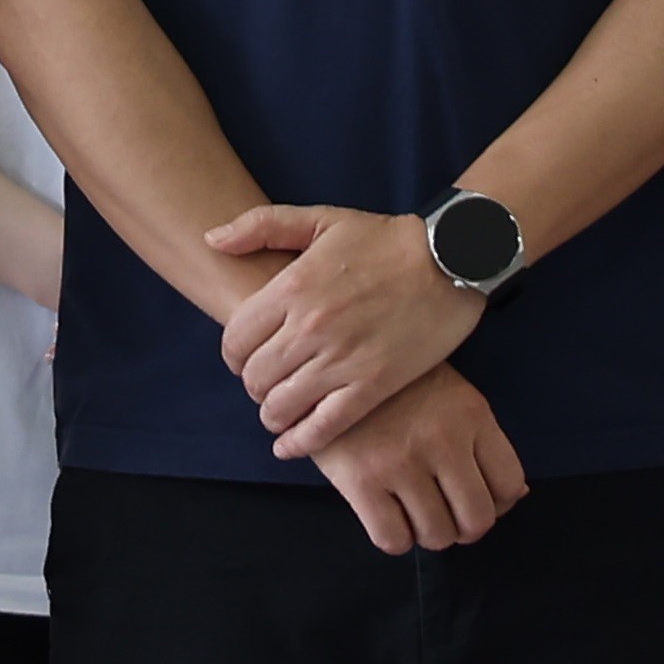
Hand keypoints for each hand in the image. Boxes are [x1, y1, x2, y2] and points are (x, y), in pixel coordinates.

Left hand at [205, 202, 486, 458]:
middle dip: (253, 385)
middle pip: (254, 377)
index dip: (233, 356)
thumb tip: (212, 240)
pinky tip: (291, 445)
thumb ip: (260, 225)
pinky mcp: (373, 386)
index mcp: (292, 286)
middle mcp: (311, 327)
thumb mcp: (321, 218)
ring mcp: (342, 360)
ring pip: (282, 406)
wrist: (452, 258)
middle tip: (266, 385)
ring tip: (279, 411)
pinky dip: (300, 442)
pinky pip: (323, 427)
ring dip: (272, 414)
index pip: (234, 339)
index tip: (244, 360)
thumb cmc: (385, 238)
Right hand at [304, 364, 528, 555]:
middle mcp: (441, 439)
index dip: (496, 503)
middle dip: (463, 527)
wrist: (330, 361)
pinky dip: (395, 538)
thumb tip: (515, 497)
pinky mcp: (359, 480)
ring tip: (413, 511)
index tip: (474, 497)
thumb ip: (483, 441)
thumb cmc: (398, 384)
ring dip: (428, 533)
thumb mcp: (453, 396)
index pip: (509, 485)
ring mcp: (400, 462)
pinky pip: (393, 540)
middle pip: (476, 520)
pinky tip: (388, 514)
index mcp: (471, 414)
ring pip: (436, 536)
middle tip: (445, 513)